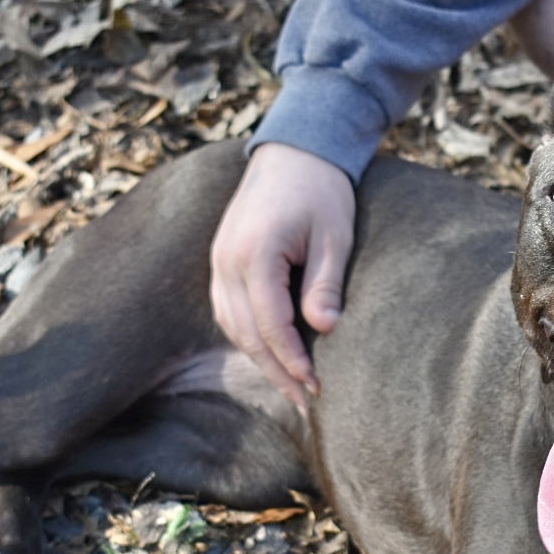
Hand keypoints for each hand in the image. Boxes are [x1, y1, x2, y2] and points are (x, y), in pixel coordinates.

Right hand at [210, 143, 356, 405]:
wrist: (294, 152)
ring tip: (291, 387)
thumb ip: (326, 283)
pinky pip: (228, 310)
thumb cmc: (322, 191)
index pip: (270, 323)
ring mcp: (218, 260)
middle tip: (306, 401)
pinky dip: (247, 337)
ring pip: (232, 325)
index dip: (293, 359)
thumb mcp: (335, 237)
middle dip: (276, 370)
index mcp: (254, 252)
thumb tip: (326, 329)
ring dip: (260, 359)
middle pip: (246, 332)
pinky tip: (270, 355)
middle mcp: (226, 260)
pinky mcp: (221, 261)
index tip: (316, 386)